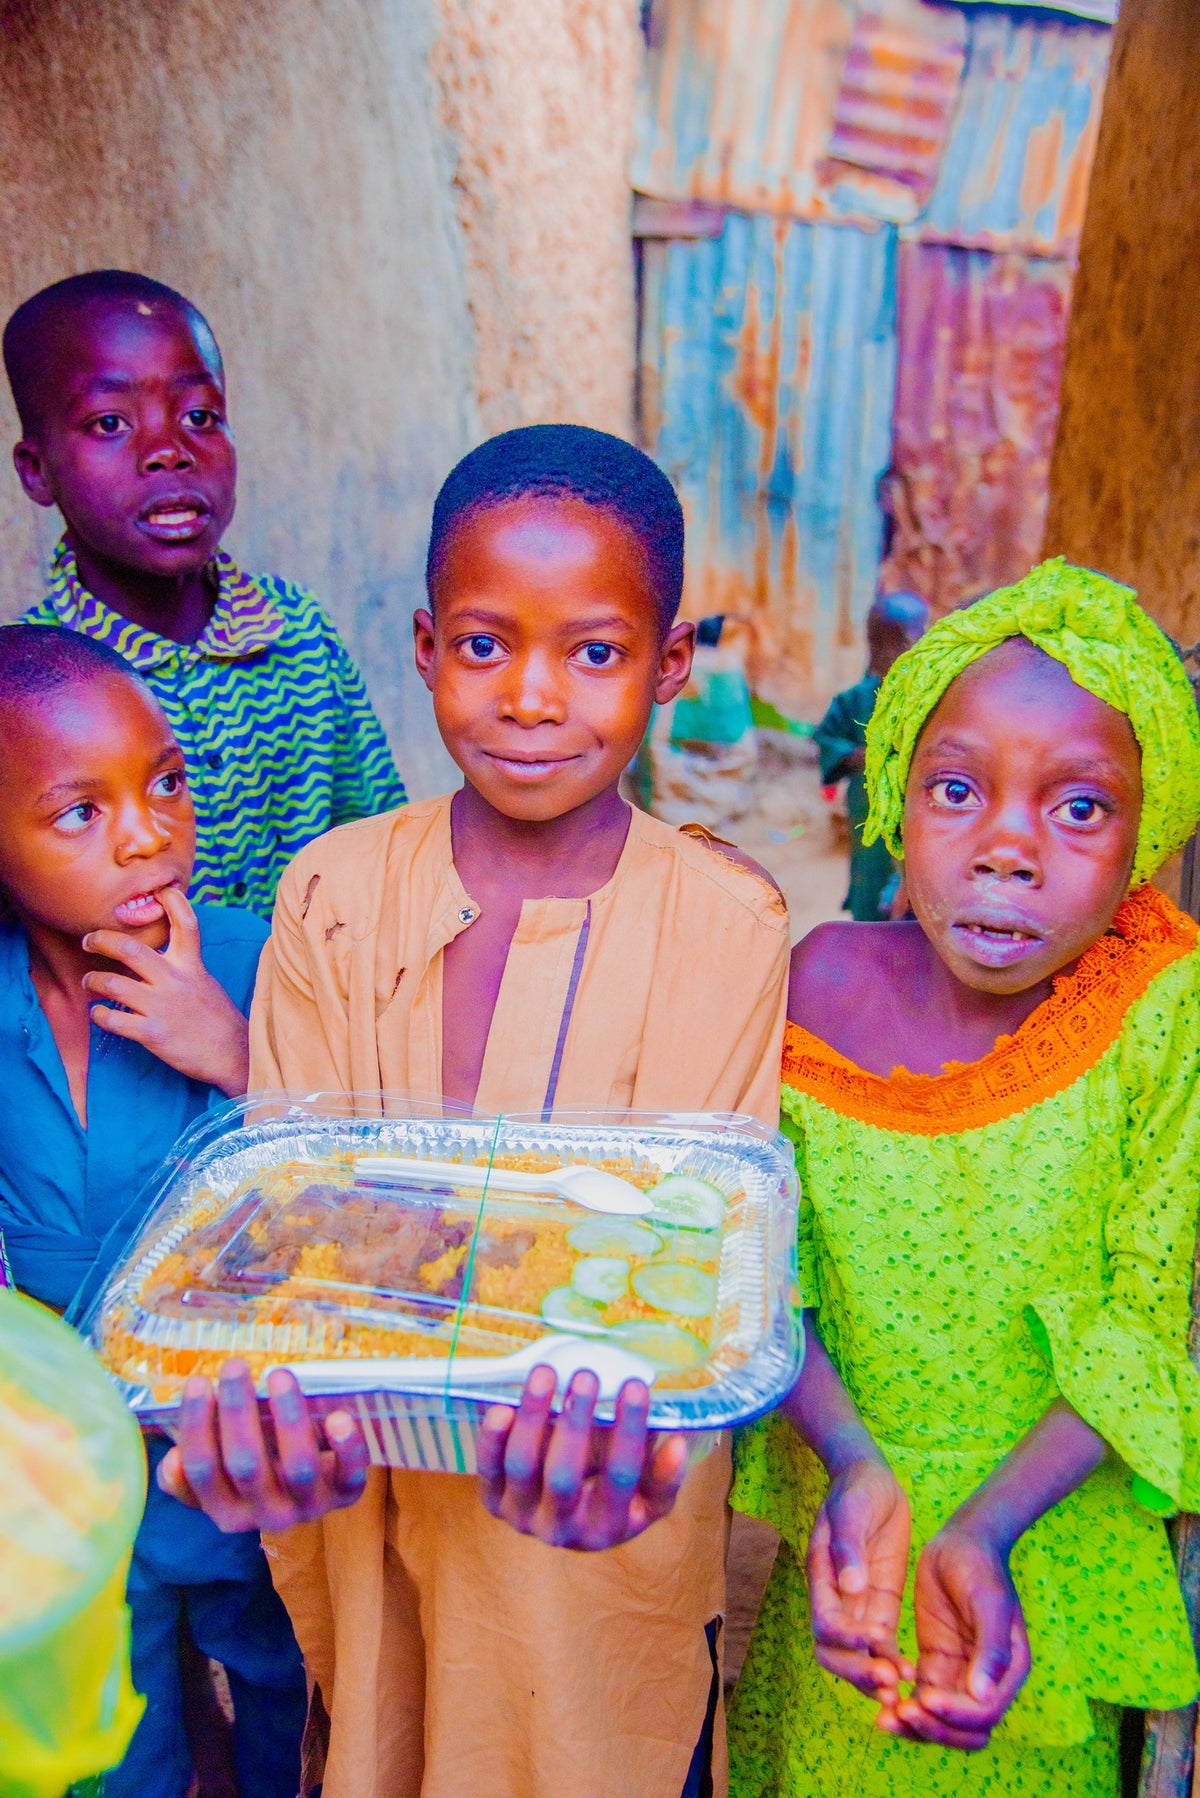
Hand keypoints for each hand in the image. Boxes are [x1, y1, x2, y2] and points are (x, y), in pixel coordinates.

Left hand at [82, 885, 249, 1093]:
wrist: (234, 1055)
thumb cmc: (217, 1019)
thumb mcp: (205, 982)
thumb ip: (183, 966)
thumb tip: (157, 954)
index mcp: (192, 966)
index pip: (186, 924)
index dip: (173, 902)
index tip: (159, 892)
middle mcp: (175, 980)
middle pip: (130, 949)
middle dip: (101, 940)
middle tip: (88, 940)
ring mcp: (163, 1007)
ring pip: (113, 984)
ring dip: (94, 981)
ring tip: (90, 982)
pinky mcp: (153, 1033)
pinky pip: (113, 1020)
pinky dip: (100, 1016)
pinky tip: (99, 1014)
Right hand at [157, 1360, 370, 1531]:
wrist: (310, 1496)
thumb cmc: (255, 1473)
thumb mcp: (218, 1479)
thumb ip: (188, 1474)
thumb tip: (173, 1461)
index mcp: (226, 1512)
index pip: (203, 1471)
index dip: (197, 1426)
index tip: (199, 1381)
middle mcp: (266, 1517)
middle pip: (246, 1465)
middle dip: (238, 1412)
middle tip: (235, 1366)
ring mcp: (309, 1507)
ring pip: (297, 1467)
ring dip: (287, 1418)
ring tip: (278, 1376)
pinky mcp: (345, 1494)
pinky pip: (351, 1475)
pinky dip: (347, 1447)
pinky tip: (339, 1416)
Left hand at [477, 1366, 687, 1549]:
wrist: (566, 1524)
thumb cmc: (613, 1499)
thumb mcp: (647, 1497)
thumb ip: (663, 1474)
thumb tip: (676, 1442)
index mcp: (607, 1528)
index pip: (620, 1479)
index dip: (628, 1432)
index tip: (635, 1385)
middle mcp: (561, 1530)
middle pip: (564, 1476)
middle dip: (575, 1423)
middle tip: (586, 1375)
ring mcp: (522, 1517)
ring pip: (522, 1466)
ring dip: (533, 1417)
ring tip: (545, 1374)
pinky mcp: (494, 1502)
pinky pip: (489, 1469)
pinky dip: (491, 1439)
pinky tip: (501, 1406)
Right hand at [807, 1457, 912, 1704]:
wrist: (871, 1478)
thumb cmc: (856, 1490)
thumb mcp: (850, 1511)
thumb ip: (848, 1548)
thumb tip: (850, 1588)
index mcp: (822, 1578)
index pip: (824, 1624)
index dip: (846, 1639)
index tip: (876, 1638)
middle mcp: (837, 1600)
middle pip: (834, 1653)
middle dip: (857, 1672)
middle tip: (889, 1684)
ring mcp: (859, 1606)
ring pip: (858, 1657)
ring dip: (874, 1678)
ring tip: (901, 1692)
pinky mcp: (881, 1607)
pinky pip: (882, 1647)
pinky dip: (892, 1664)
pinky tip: (913, 1675)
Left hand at [885, 1525, 1029, 1749]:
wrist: (961, 1541)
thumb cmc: (980, 1567)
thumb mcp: (989, 1602)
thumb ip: (990, 1648)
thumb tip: (982, 1695)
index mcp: (1007, 1671)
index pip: (983, 1714)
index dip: (955, 1715)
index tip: (924, 1697)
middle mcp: (985, 1681)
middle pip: (963, 1731)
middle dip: (933, 1729)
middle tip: (899, 1712)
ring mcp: (957, 1674)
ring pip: (939, 1721)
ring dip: (915, 1727)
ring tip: (883, 1717)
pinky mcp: (934, 1664)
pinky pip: (920, 1698)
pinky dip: (903, 1706)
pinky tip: (880, 1698)